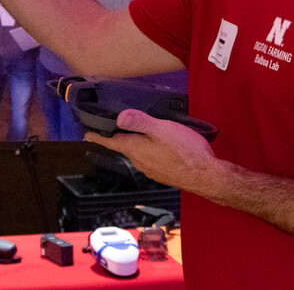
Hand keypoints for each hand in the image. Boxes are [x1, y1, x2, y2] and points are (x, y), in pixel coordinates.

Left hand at [85, 109, 219, 193]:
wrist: (206, 176)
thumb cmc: (186, 152)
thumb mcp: (162, 129)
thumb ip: (140, 122)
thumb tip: (119, 117)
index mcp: (136, 149)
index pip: (111, 142)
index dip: (98, 136)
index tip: (87, 134)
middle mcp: (140, 161)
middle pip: (124, 146)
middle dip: (120, 136)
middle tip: (117, 126)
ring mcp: (152, 169)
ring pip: (138, 153)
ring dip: (136, 143)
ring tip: (141, 132)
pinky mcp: (163, 172)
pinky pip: (150, 158)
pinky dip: (150, 150)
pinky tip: (160, 145)